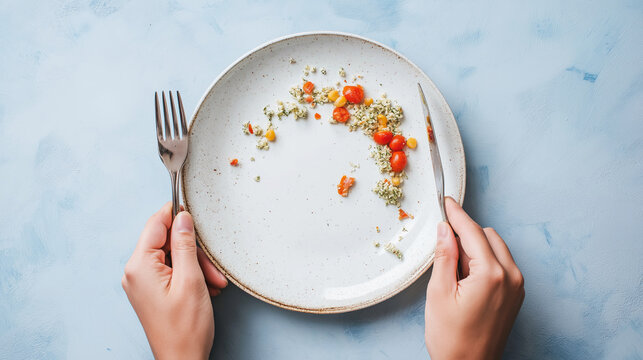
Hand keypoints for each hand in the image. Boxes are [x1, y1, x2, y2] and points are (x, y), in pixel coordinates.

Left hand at [122, 203, 227, 359]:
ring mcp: (142, 283)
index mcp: (139, 266)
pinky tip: (206, 287)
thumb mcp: (191, 280)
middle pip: (166, 242)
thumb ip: (185, 244)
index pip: (155, 225)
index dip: (175, 214)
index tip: (194, 211)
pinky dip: (190, 275)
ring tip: (213, 283)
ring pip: (172, 257)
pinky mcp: (151, 291)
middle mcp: (135, 272)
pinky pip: (171, 271)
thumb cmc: (185, 328)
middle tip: (213, 267)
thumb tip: (183, 217)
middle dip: (193, 250)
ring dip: (196, 265)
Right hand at [425, 198, 523, 359]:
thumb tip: (444, 230)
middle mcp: (511, 277)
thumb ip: (444, 256)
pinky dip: (484, 260)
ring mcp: (516, 287)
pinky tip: (466, 277)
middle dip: (465, 233)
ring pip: (496, 248)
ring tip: (453, 269)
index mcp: (492, 275)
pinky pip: (501, 264)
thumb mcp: (439, 293)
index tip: (447, 202)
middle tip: (442, 243)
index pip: (472, 232)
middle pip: (487, 236)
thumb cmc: (452, 339)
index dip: (457, 215)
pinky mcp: (515, 295)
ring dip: (475, 247)